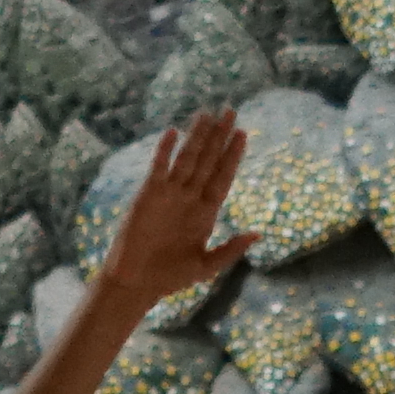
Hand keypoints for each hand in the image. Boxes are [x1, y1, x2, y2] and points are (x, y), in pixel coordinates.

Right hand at [97, 107, 255, 309]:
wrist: (136, 282)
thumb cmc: (171, 278)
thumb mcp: (206, 267)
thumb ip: (230, 250)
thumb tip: (257, 234)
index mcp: (206, 212)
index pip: (223, 176)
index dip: (233, 156)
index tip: (243, 134)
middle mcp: (190, 198)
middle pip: (208, 160)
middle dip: (219, 136)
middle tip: (230, 111)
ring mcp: (169, 194)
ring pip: (187, 158)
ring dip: (197, 136)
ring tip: (207, 114)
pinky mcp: (148, 194)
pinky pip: (159, 167)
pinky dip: (165, 150)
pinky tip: (173, 132)